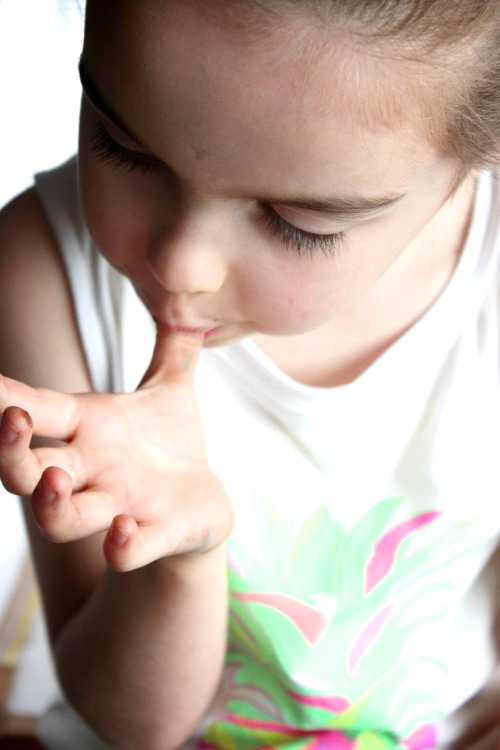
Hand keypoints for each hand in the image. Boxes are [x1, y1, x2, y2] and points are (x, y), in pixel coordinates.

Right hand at [0, 328, 232, 570]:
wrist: (203, 506)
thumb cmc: (172, 447)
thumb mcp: (173, 392)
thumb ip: (172, 350)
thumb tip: (180, 294)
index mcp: (90, 428)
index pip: (38, 408)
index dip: (3, 394)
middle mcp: (92, 470)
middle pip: (26, 470)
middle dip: (10, 451)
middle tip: (10, 422)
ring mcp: (119, 506)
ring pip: (62, 517)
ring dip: (49, 503)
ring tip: (53, 479)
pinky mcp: (155, 534)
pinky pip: (128, 549)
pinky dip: (122, 544)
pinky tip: (122, 531)